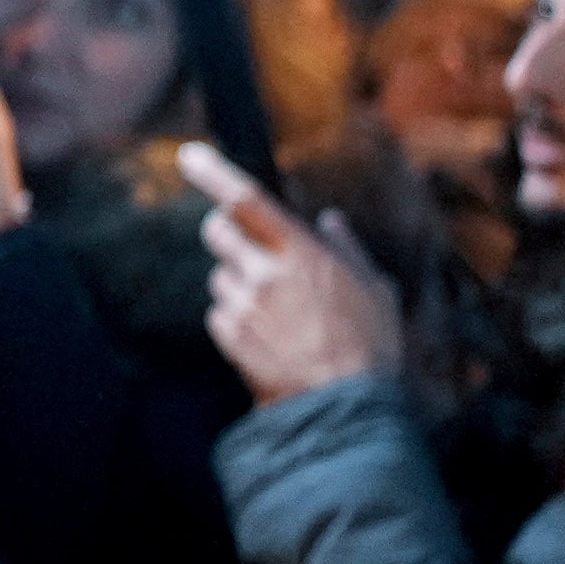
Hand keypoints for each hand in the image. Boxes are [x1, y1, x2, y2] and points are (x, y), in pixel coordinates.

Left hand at [182, 141, 400, 402]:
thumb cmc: (369, 346)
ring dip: (240, 282)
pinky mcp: (228, 336)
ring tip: (281, 314)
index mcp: (301, 253)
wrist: (341, 408)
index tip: (189, 155)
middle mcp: (264, 274)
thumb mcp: (375, 289)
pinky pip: (219, 312)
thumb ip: (348, 248)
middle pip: (217, 230)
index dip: (213, 172)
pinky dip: (236, 317)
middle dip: (227, 231)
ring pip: (220, 275)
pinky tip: (269, 337)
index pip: (246, 199)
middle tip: (253, 248)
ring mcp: (242, 306)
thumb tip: (329, 220)